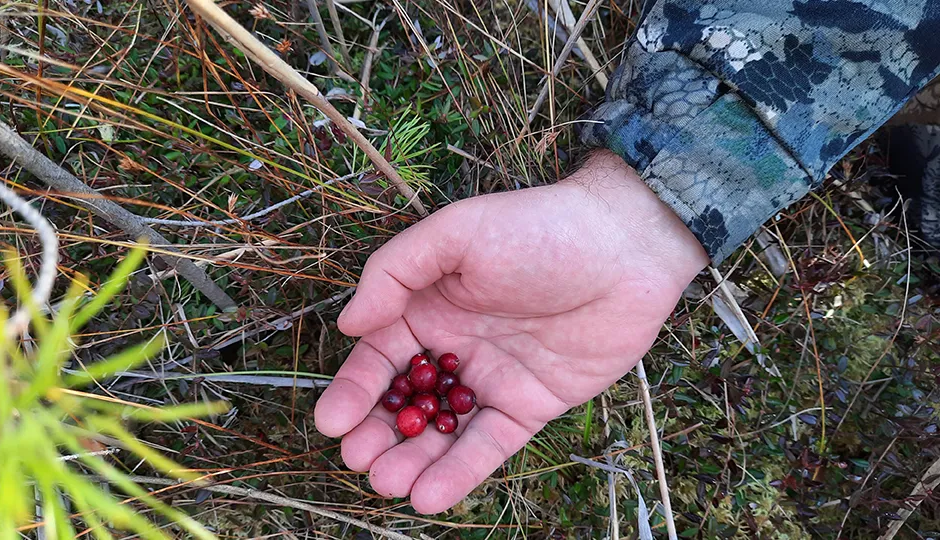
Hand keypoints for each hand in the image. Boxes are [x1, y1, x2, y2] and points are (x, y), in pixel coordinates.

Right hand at [314, 151, 708, 512]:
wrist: (624, 248)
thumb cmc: (537, 229)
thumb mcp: (455, 233)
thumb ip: (394, 273)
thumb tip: (349, 325)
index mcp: (428, 306)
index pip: (378, 358)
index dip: (353, 392)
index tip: (332, 424)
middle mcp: (454, 346)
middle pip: (404, 402)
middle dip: (378, 434)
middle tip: (361, 462)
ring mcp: (492, 379)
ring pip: (442, 431)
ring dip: (412, 460)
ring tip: (388, 483)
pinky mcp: (530, 406)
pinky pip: (489, 444)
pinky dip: (460, 471)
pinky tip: (430, 494)